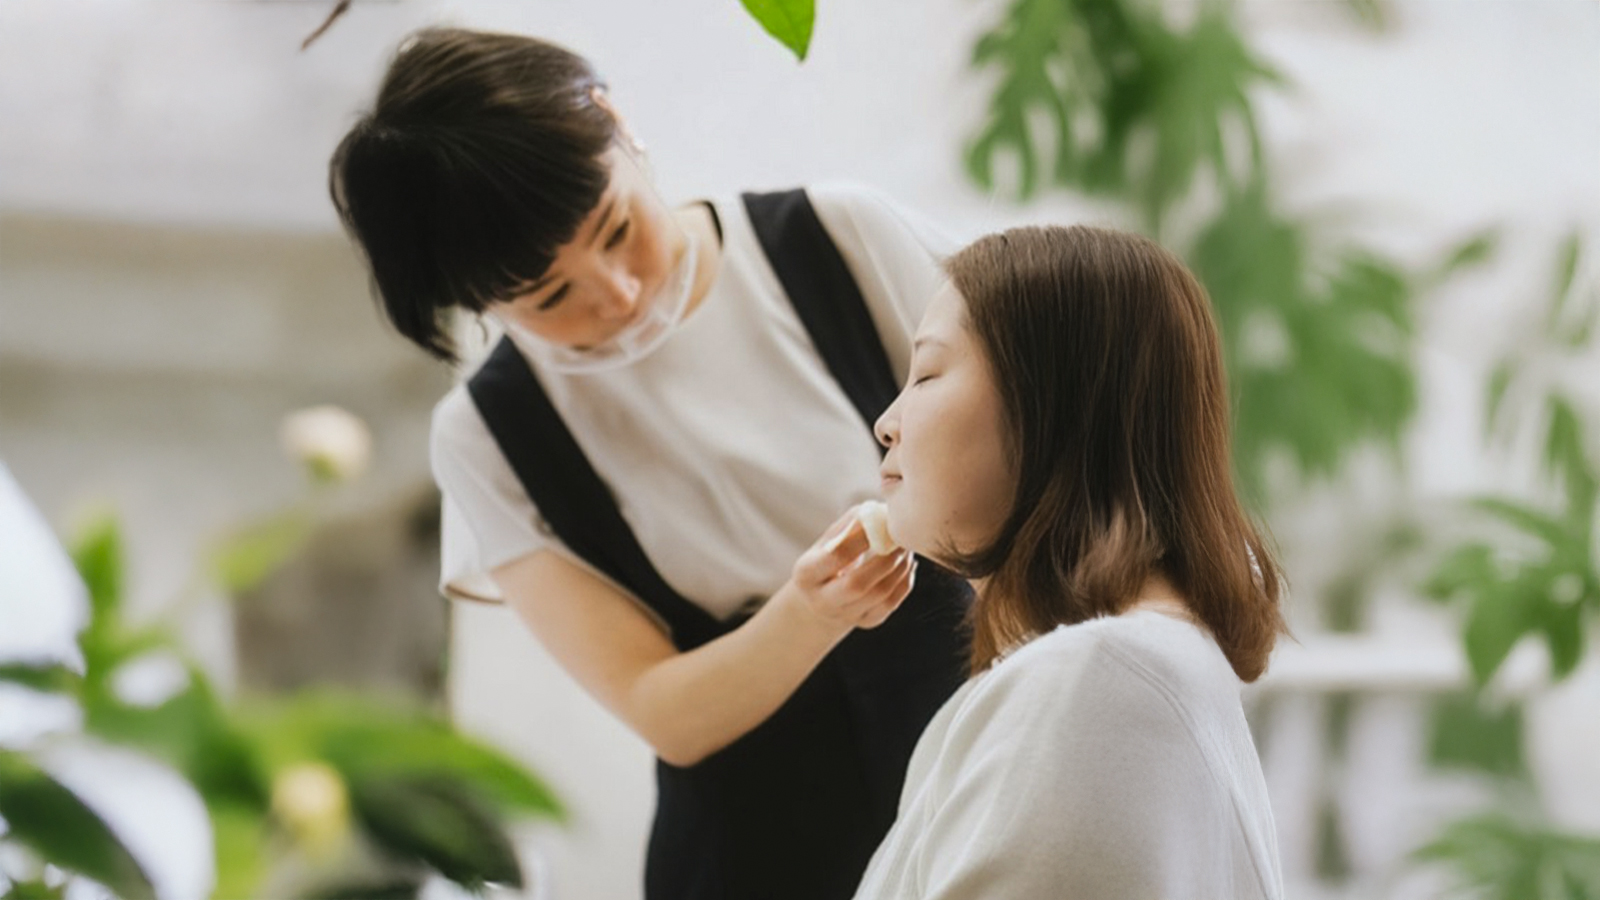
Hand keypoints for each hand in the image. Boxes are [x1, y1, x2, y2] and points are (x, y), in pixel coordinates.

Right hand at [783, 505, 916, 632]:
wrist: (820, 598)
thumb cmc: (826, 559)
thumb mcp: (827, 541)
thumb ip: (849, 525)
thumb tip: (877, 510)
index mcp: (806, 575)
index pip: (835, 557)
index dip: (861, 539)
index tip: (880, 523)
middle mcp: (822, 600)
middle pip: (858, 585)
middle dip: (885, 560)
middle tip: (899, 539)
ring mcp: (845, 616)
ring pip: (880, 596)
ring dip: (899, 568)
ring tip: (905, 549)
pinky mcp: (866, 622)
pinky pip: (891, 604)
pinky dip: (904, 582)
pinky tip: (907, 565)